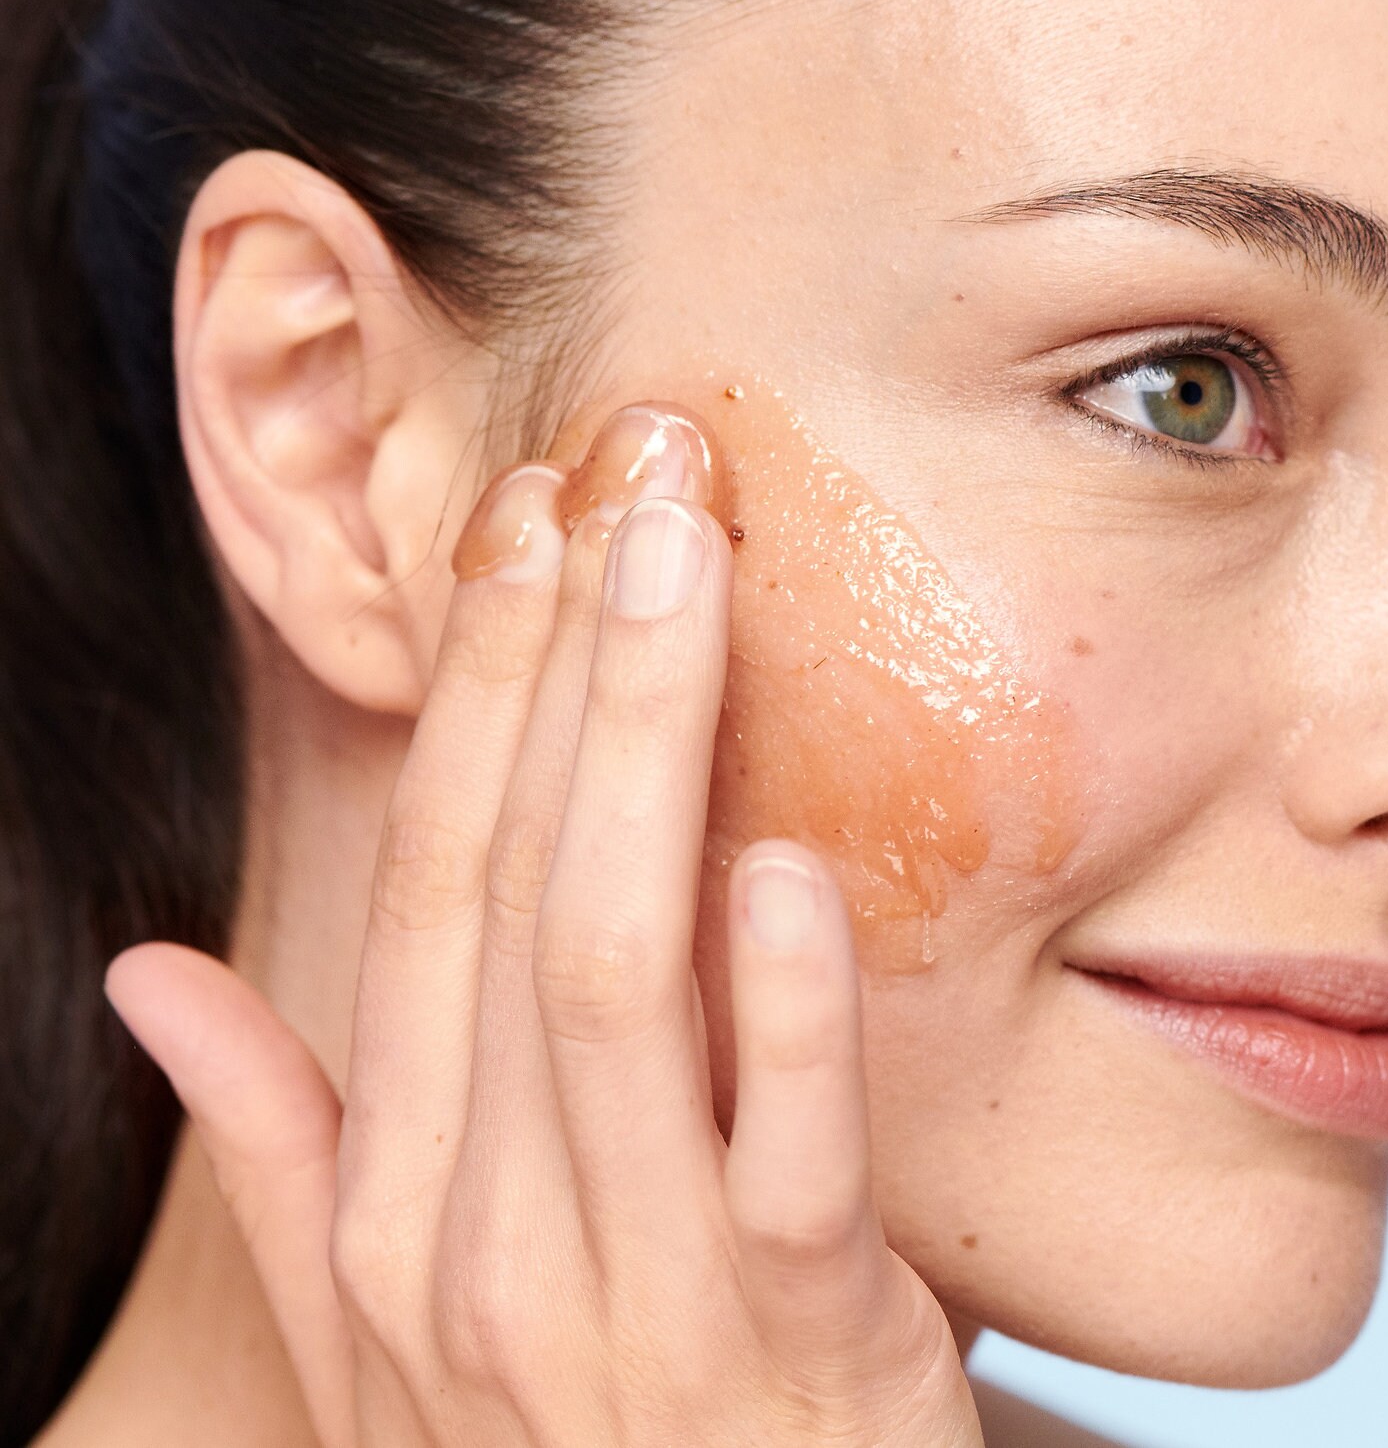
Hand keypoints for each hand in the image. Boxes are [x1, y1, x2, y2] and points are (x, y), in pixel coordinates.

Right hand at [105, 434, 983, 1447]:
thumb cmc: (576, 1446)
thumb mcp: (393, 1324)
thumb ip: (292, 1152)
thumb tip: (154, 987)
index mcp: (406, 1204)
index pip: (419, 892)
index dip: (465, 695)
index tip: (512, 528)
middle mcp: (492, 1238)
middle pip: (510, 891)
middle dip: (556, 660)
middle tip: (615, 468)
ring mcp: (638, 1301)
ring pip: (616, 980)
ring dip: (643, 751)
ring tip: (683, 562)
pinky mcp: (802, 1355)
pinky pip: (786, 1161)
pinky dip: (780, 1011)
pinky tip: (777, 859)